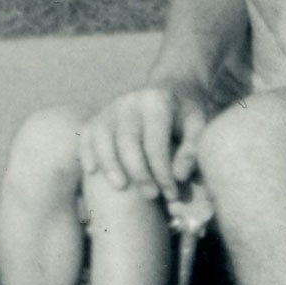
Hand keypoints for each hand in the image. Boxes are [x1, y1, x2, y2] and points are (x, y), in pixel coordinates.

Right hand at [78, 86, 209, 203]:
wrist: (170, 88)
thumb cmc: (186, 114)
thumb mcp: (199, 126)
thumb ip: (192, 150)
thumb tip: (179, 176)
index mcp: (156, 101)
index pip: (155, 144)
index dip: (163, 173)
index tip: (173, 194)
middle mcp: (130, 101)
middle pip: (127, 141)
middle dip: (139, 172)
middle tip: (151, 196)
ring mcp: (111, 107)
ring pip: (102, 137)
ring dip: (109, 164)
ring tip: (121, 187)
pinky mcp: (99, 116)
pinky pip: (86, 134)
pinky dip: (86, 152)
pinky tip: (92, 172)